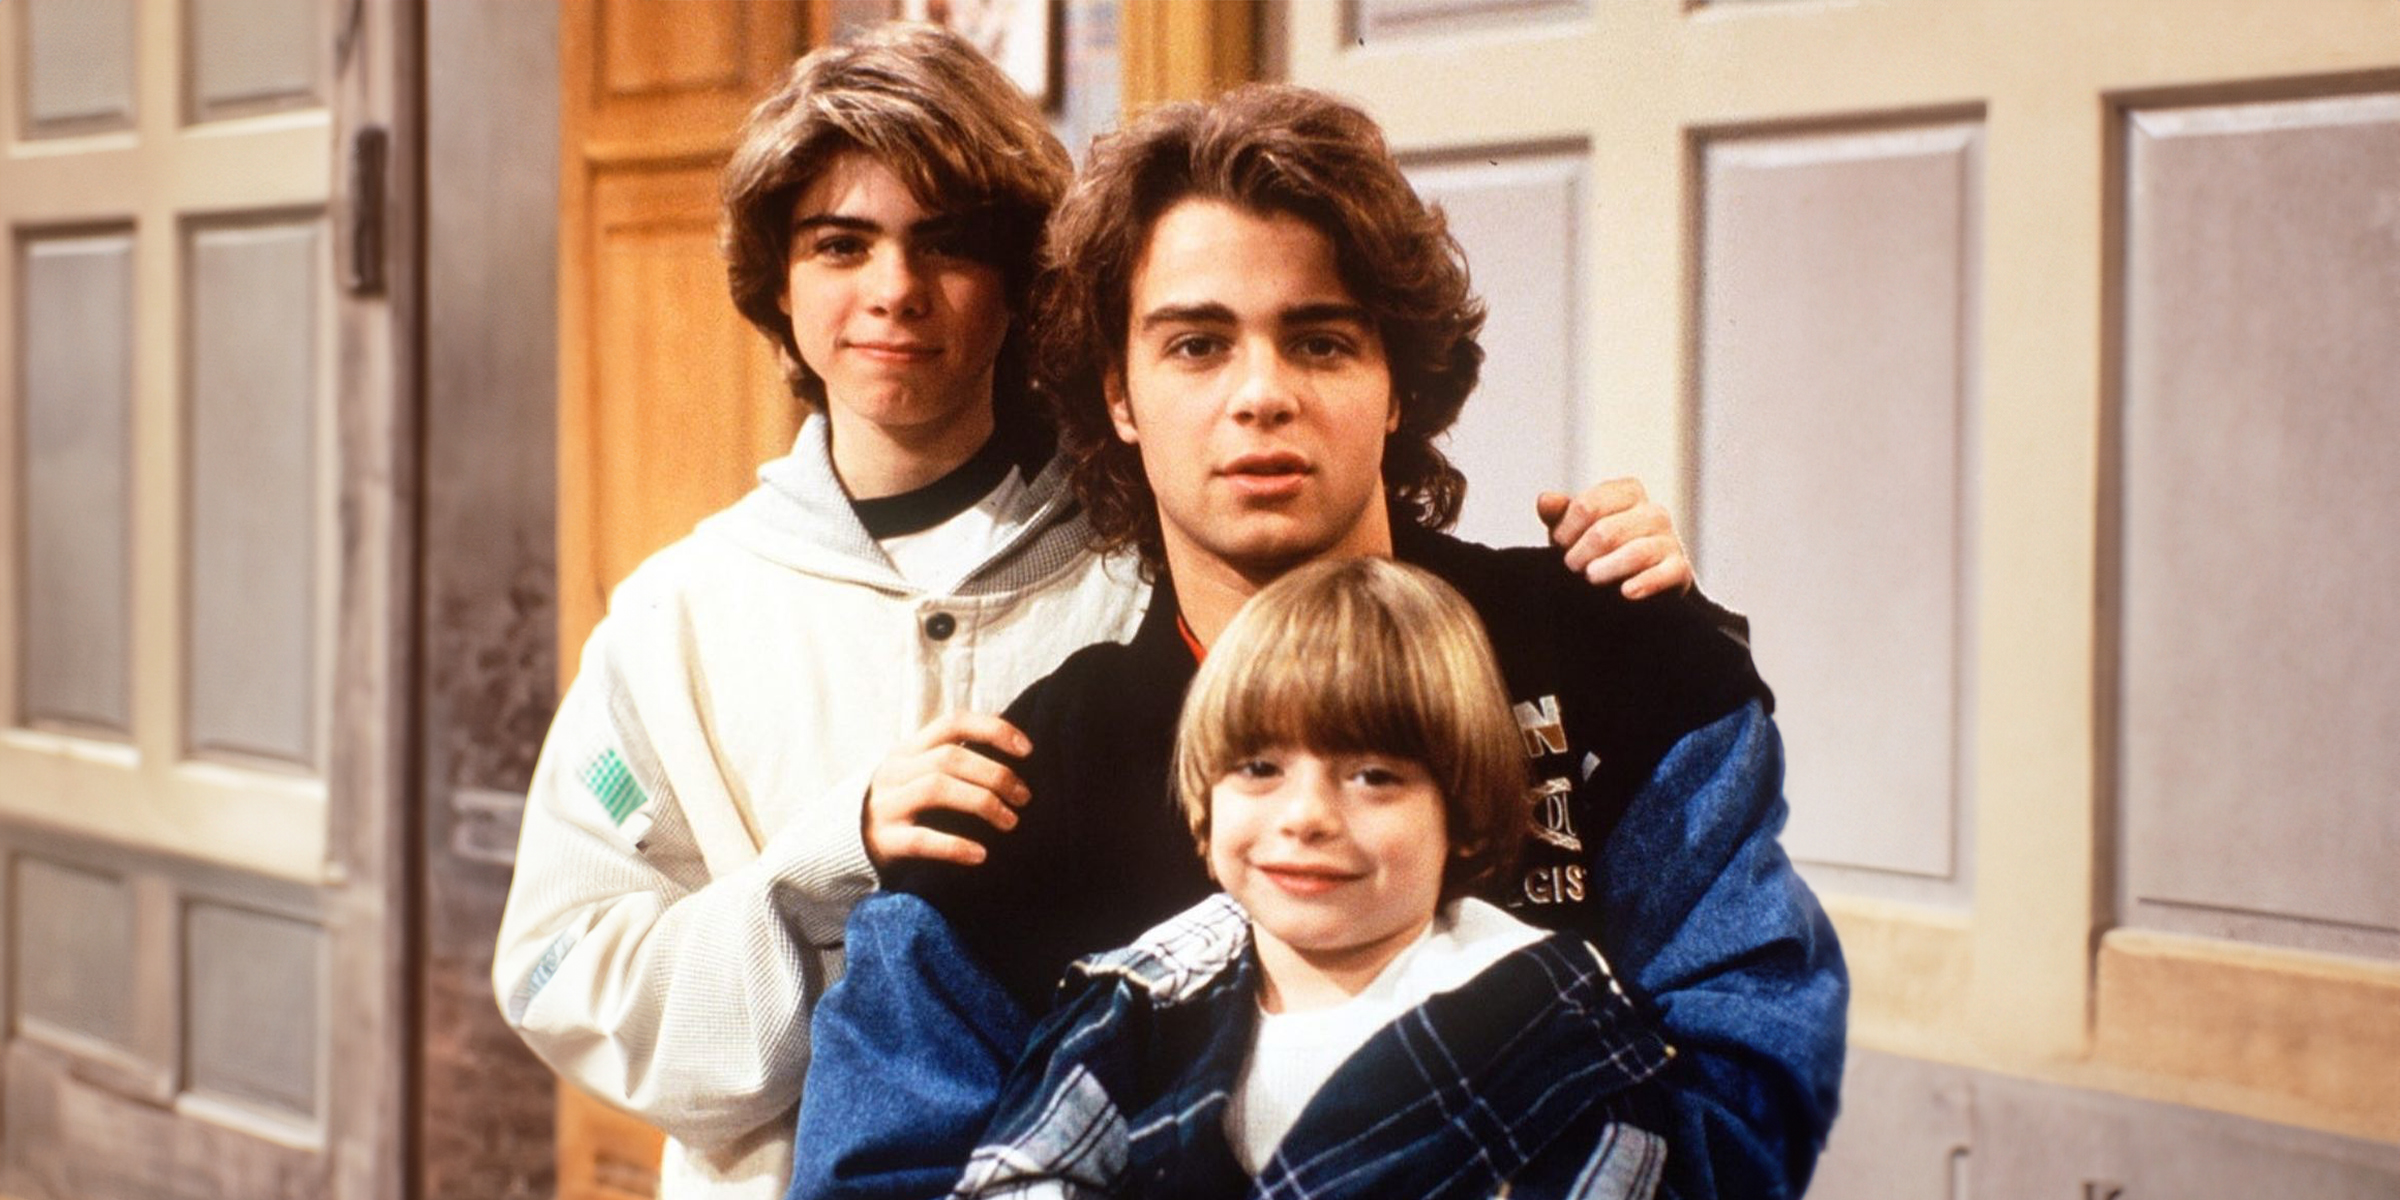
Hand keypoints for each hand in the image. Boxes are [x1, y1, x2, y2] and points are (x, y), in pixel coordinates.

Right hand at [862, 712, 1032, 869]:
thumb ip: (952, 758)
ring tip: (1010, 821)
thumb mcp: (918, 772)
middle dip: (996, 774)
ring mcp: (886, 804)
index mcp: (908, 749)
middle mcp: (895, 771)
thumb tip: (1013, 747)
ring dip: (982, 803)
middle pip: (951, 757)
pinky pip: (921, 839)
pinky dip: (955, 846)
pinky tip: (980, 854)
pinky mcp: (883, 840)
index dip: (993, 730)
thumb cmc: (901, 805)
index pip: (953, 723)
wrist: (842, 843)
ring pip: (936, 789)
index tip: (1028, 750)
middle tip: (1024, 798)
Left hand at [1537, 477, 1694, 599]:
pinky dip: (1645, 583)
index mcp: (1628, 491)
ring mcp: (1670, 539)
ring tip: (1591, 579)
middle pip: (1605, 532)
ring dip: (1605, 570)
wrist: (1635, 580)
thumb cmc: (1599, 549)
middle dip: (1581, 555)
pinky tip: (1626, 592)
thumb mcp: (1575, 529)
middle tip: (1572, 567)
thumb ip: (1559, 513)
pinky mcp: (1680, 569)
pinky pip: (1665, 574)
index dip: (1565, 531)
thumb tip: (1545, 500)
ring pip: (1635, 552)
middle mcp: (1653, 511)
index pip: (1586, 506)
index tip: (1559, 545)